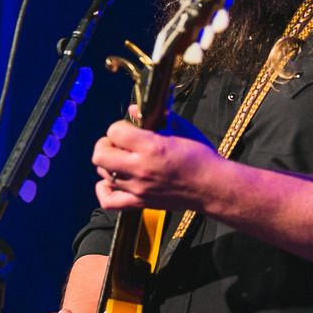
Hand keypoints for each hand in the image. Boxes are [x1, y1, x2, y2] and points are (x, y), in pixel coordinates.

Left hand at [91, 112, 221, 211]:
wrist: (212, 187)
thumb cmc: (200, 156)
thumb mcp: (181, 128)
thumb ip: (157, 116)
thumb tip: (134, 109)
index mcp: (152, 146)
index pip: (114, 131)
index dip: (120, 127)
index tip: (129, 129)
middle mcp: (140, 168)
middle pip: (100, 154)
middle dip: (106, 143)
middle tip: (119, 143)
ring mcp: (138, 188)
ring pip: (104, 173)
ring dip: (109, 163)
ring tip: (123, 159)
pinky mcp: (140, 203)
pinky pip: (109, 200)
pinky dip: (104, 189)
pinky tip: (112, 180)